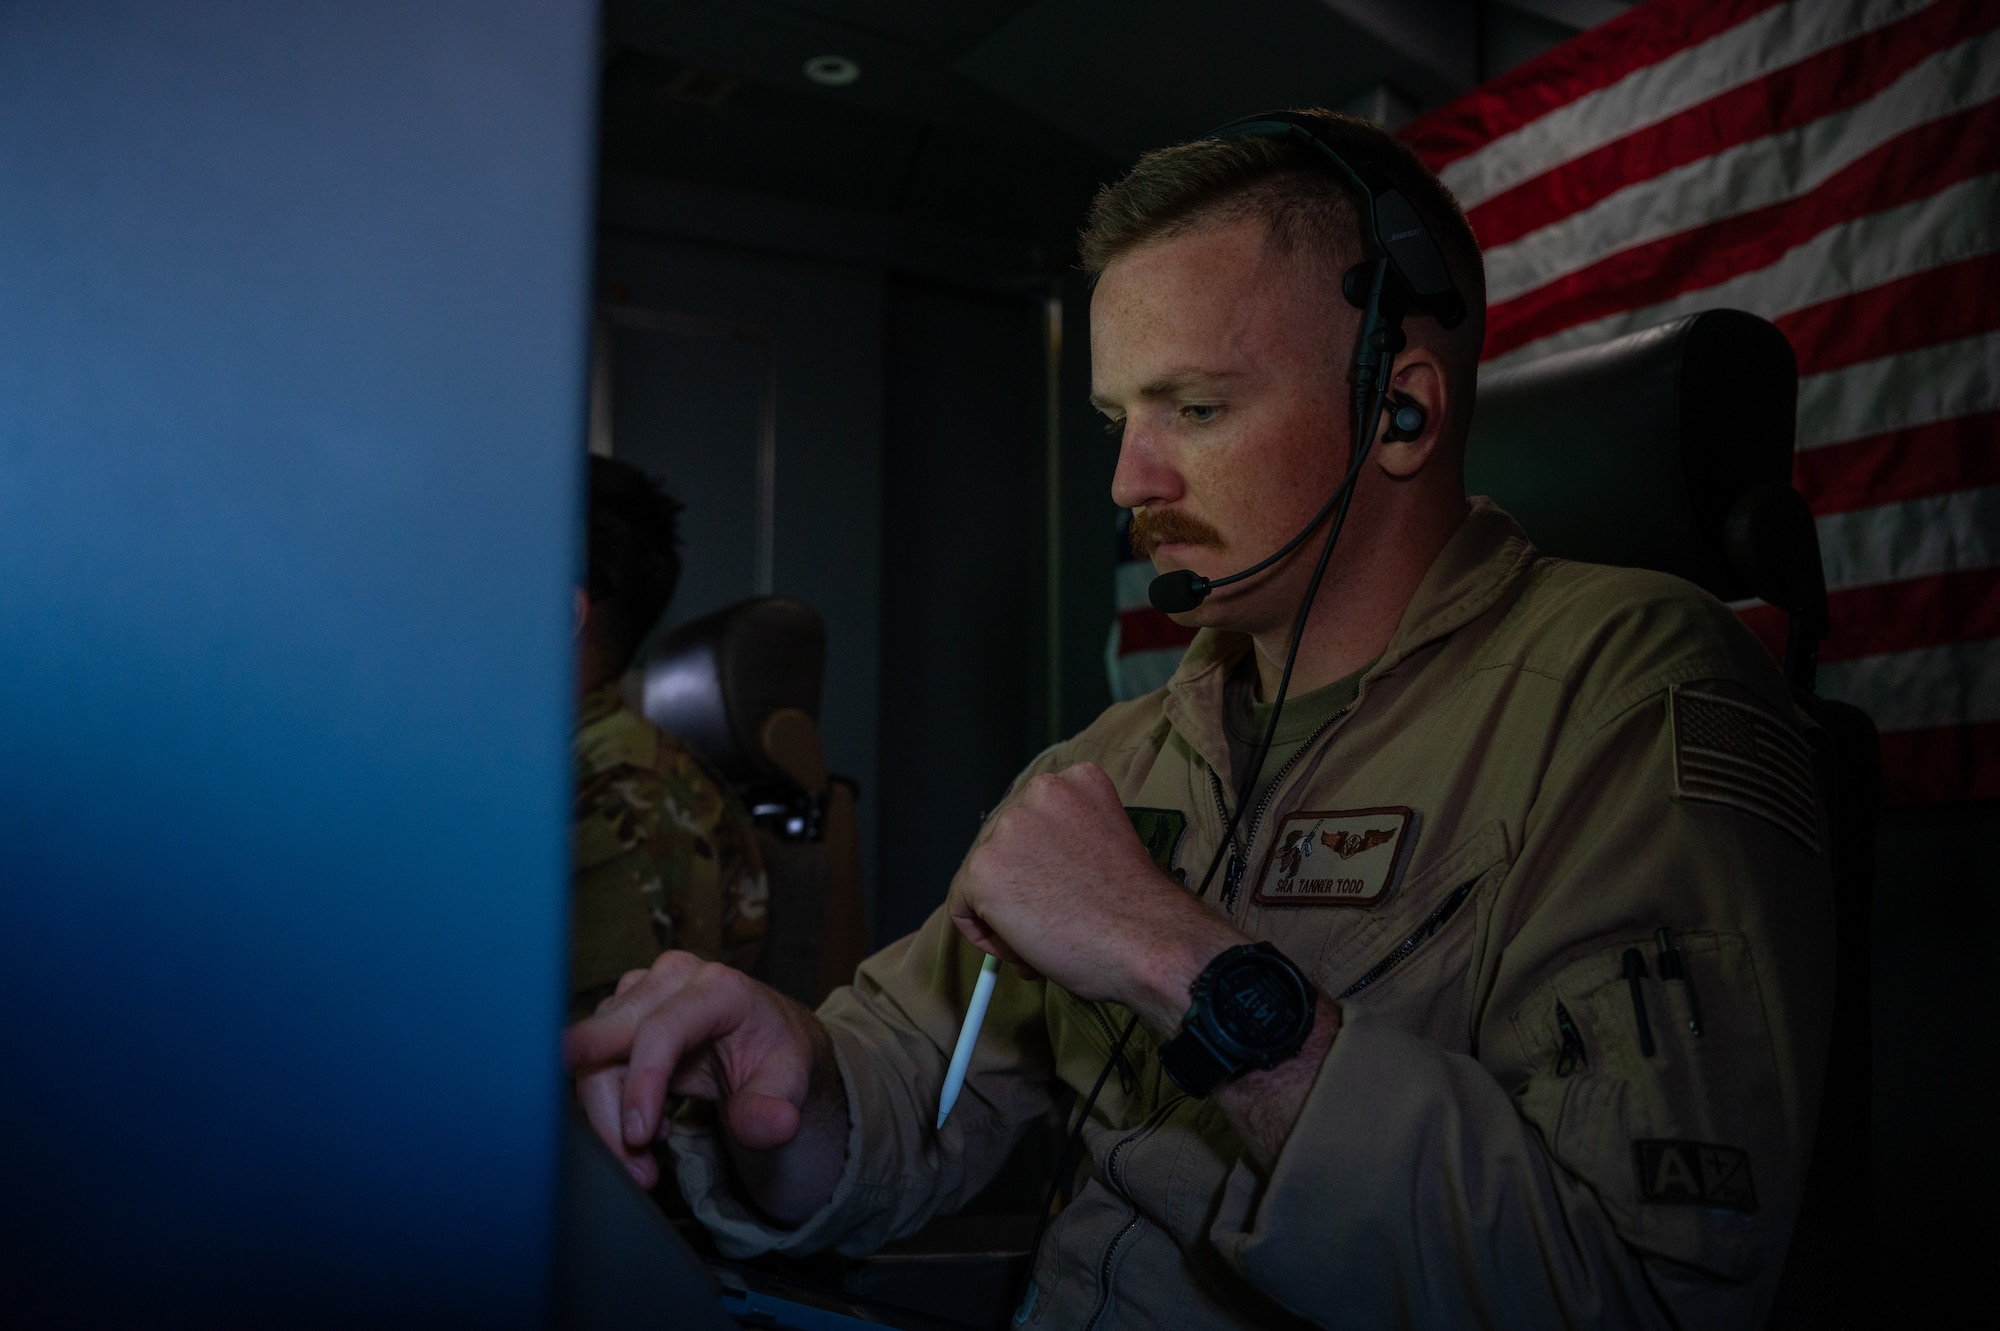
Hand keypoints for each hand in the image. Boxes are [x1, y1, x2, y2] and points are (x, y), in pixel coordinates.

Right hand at [563, 952, 846, 1222]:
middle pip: (610, 1038)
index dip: (643, 1084)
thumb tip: (770, 1125)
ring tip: (642, 1164)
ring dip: (607, 1118)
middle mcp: (670, 979)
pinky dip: (610, 1109)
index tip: (638, 1136)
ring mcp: (641, 993)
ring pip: (593, 1057)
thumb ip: (775, 1104)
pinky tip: (649, 1131)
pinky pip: (594, 1066)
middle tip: (629, 1162)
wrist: (764, 1039)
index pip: (662, 1030)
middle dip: (609, 1107)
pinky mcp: (622, 1016)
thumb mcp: (790, 1080)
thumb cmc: (775, 1054)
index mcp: (717, 987)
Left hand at [947, 762, 1243, 1031]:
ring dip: (1004, 911)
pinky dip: (986, 935)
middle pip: (1001, 842)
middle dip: (1018, 884)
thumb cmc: (1138, 909)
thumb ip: (1065, 841)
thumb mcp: (1108, 841)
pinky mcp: (983, 869)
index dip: (1039, 861)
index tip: (1058, 887)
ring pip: (981, 876)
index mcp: (1076, 780)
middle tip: (1052, 920)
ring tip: (1047, 936)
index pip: (1031, 818)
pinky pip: (962, 908)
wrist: (1148, 942)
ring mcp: (1008, 828)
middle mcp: (1039, 791)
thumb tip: (1025, 872)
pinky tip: (1027, 947)